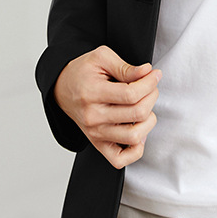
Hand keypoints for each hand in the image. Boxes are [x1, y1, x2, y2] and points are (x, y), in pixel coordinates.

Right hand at [54, 45, 161, 168]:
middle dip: (152, 96)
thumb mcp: (101, 58)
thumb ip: (125, 67)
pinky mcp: (98, 144)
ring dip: (149, 121)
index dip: (150, 83)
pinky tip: (138, 129)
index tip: (154, 75)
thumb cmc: (82, 73)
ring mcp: (95, 133)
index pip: (131, 94)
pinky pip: (120, 160)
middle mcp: (93, 117)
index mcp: (92, 93)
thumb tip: (147, 72)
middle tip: (150, 87)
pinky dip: (136, 149)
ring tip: (144, 107)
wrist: (62, 89)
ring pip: (134, 137)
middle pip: (137, 114)